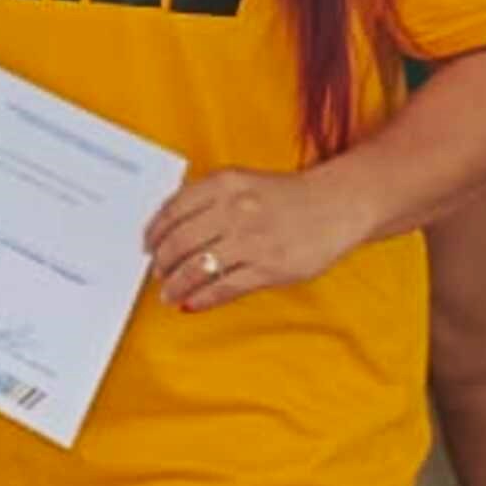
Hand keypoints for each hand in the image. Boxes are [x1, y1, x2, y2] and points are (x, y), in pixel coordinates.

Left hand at [144, 166, 376, 311]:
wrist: (337, 205)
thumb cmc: (287, 196)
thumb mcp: (243, 181)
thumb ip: (208, 199)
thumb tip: (170, 229)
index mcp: (225, 183)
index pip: (173, 209)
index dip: (154, 232)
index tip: (147, 245)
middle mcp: (235, 209)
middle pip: (180, 241)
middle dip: (162, 262)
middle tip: (157, 272)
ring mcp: (252, 240)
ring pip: (198, 268)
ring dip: (176, 285)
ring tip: (169, 293)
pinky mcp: (269, 267)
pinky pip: (224, 288)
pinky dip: (202, 298)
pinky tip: (192, 303)